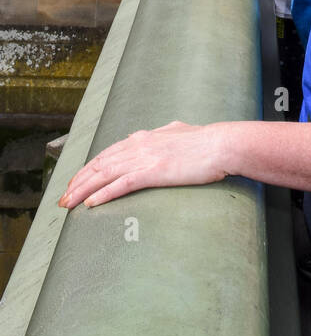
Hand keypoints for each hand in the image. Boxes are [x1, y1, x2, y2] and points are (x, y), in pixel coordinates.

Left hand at [58, 121, 227, 208]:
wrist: (221, 144)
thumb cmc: (205, 141)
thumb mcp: (179, 132)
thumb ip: (165, 133)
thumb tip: (161, 131)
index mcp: (144, 137)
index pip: (107, 153)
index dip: (88, 168)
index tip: (75, 181)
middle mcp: (139, 144)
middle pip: (100, 164)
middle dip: (78, 182)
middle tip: (63, 198)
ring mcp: (145, 158)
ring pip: (105, 175)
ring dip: (83, 190)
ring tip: (68, 204)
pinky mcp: (154, 171)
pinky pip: (121, 185)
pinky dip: (103, 194)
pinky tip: (91, 204)